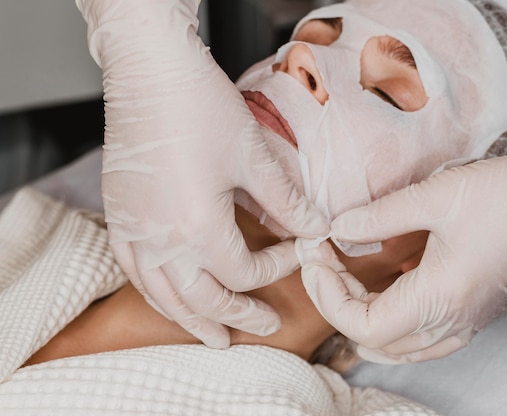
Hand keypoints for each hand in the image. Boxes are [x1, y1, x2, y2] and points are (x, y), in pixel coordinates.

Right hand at [76, 0, 327, 346]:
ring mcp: (133, 230)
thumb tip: (316, 229)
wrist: (150, 72)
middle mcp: (159, 240)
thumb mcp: (254, 158)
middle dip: (236, 315)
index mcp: (197, 228)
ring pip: (162, 295)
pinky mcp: (118, 214)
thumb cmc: (201, 108)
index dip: (276, 269)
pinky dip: (155, 290)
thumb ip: (286, 202)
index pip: (243, 273)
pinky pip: (132, 270)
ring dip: (190, 318)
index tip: (296, 251)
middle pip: (201, 298)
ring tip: (212, 336)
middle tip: (262, 326)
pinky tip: (167, 294)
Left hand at [301, 118, 506, 362]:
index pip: (362, 325)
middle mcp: (452, 321)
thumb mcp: (436, 196)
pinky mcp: (474, 313)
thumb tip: (338, 228)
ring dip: (362, 317)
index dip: (328, 296)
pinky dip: (391, 323)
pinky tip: (384, 289)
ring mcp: (466, 323)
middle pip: (374, 339)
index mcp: (440, 298)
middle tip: (323, 261)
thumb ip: (379, 215)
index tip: (315, 258)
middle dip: (338, 302)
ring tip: (345, 278)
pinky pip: (422, 339)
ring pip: (398, 346)